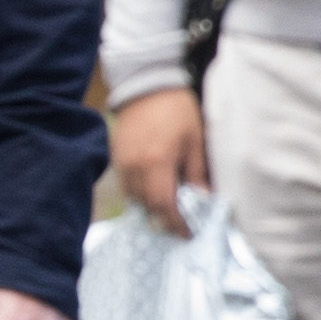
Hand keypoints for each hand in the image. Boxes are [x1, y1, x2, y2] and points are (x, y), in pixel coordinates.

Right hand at [108, 85, 209, 234]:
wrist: (146, 85)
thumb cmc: (176, 111)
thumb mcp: (195, 141)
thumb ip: (197, 173)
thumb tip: (203, 200)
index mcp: (157, 162)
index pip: (164, 205)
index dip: (176, 224)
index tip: (188, 234)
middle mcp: (135, 167)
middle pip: (148, 207)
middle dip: (165, 220)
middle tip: (181, 226)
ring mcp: (122, 164)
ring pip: (135, 200)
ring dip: (152, 208)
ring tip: (169, 209)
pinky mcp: (116, 159)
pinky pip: (127, 187)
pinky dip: (141, 194)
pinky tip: (155, 191)